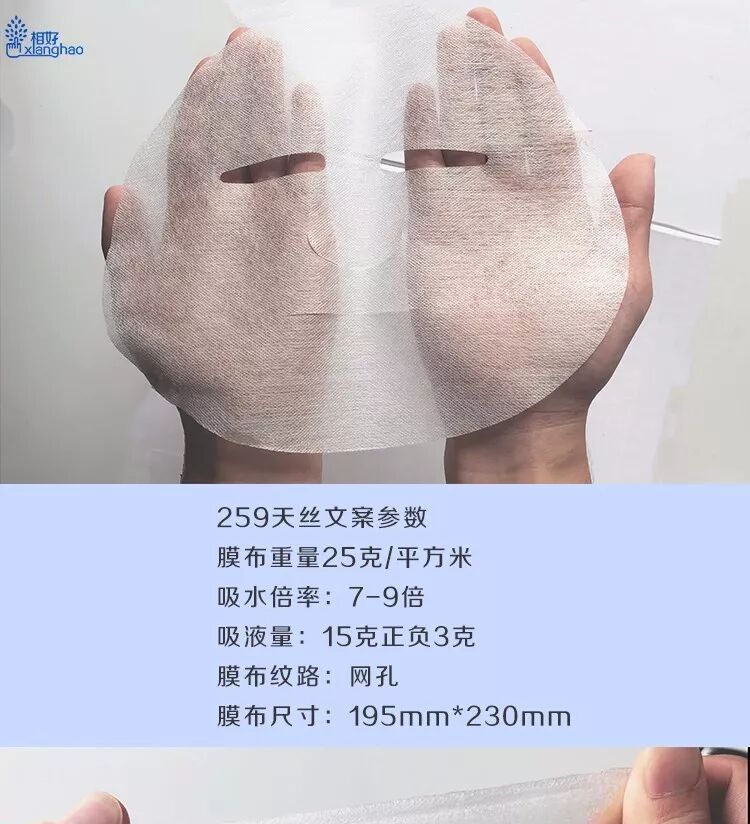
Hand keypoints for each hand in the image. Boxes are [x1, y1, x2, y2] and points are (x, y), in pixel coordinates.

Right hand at [102, 27, 334, 481]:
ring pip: (281, 146)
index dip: (202, 103)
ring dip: (278, 98)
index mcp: (194, 230)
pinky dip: (312, 139)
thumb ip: (125, 251)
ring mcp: (285, 235)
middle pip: (243, 135)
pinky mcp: (321, 253)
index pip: (197, 147)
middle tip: (251, 44)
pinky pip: (317, 179)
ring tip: (278, 64)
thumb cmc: (195, 373)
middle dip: (246, 84)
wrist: (255, 424)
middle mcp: (241, 223)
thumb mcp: (138, 315)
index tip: (208, 68)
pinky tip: (309, 111)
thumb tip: (121, 196)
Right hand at [411, 13, 653, 480]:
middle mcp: (514, 212)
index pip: (547, 135)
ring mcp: (473, 227)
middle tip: (479, 24)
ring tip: (449, 45)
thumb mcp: (621, 291)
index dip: (537, 91)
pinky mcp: (438, 249)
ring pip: (463, 144)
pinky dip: (423, 146)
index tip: (528, 51)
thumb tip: (639, 165)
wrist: (522, 419)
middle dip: (490, 74)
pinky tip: (421, 107)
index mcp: (559, 213)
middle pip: (500, 126)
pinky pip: (428, 188)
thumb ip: (628, 228)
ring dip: (456, 93)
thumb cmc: (574, 366)